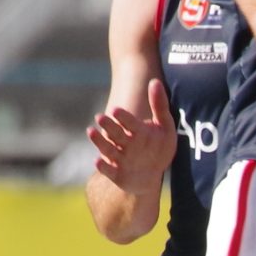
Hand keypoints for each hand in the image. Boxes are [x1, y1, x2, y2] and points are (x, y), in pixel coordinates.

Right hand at [88, 79, 174, 195]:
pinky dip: (103, 166)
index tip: (116, 110)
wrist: (151, 174)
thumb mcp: (164, 126)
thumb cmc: (158, 147)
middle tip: (100, 117)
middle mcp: (125, 143)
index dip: (123, 117)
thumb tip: (154, 81)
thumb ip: (160, 105)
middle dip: (108, 125)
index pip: (129, 122)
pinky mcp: (117, 174)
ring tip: (91, 132)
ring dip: (99, 141)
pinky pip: (109, 170)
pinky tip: (96, 161)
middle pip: (115, 133)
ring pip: (108, 148)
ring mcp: (120, 158)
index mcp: (136, 130)